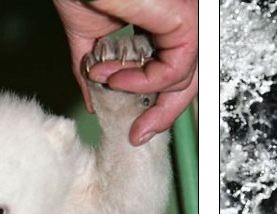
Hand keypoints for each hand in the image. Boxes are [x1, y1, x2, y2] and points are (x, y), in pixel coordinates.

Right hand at [53, 0, 197, 145]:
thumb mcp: (88, 35)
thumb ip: (95, 68)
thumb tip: (95, 100)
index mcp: (163, 21)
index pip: (175, 72)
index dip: (159, 104)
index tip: (136, 129)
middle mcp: (180, 19)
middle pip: (187, 81)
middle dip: (162, 114)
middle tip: (137, 133)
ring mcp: (186, 17)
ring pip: (186, 78)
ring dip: (145, 94)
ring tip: (108, 83)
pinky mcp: (183, 17)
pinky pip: (176, 67)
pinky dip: (146, 82)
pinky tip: (116, 78)